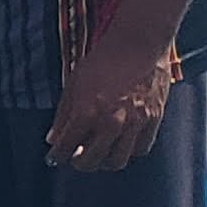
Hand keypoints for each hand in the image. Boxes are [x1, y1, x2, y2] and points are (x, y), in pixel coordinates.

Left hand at [48, 39, 176, 173]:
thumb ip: (63, 115)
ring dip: (103, 162)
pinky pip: (140, 149)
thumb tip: (53, 140)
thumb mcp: (73, 85)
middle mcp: (111, 121)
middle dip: (79, 163)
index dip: (57, 156)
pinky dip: (128, 152)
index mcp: (87, 112)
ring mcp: (135, 122)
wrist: (138, 43)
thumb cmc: (102, 61)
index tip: (54, 158)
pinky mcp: (154, 119)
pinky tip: (120, 145)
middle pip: (91, 161)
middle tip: (75, 159)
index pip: (66, 147)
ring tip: (98, 156)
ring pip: (117, 160)